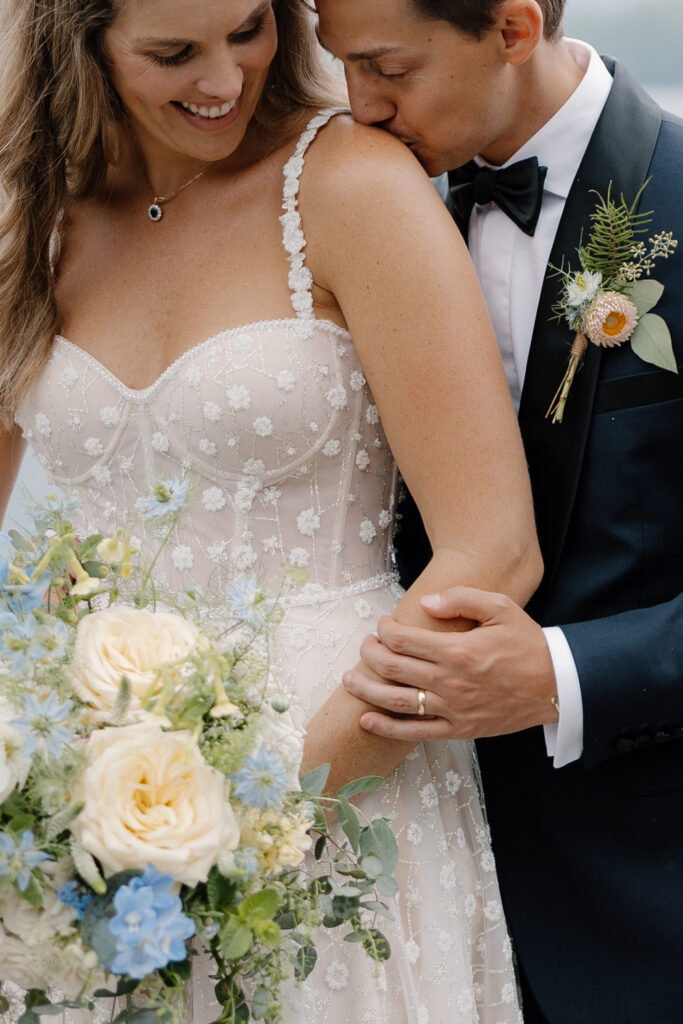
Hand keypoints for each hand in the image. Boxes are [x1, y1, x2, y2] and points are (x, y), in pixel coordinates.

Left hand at [342, 586, 558, 740]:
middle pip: (392, 668)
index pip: (403, 639)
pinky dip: (389, 728)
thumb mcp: (500, 607)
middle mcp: (450, 681)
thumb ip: (461, 599)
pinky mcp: (460, 729)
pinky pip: (417, 732)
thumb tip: (425, 602)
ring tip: (349, 680)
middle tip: (364, 646)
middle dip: (370, 654)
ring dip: (366, 690)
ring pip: (397, 701)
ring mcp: (453, 708)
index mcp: (457, 650)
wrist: (557, 684)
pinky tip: (368, 720)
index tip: (382, 624)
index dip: (384, 630)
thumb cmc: (527, 642)